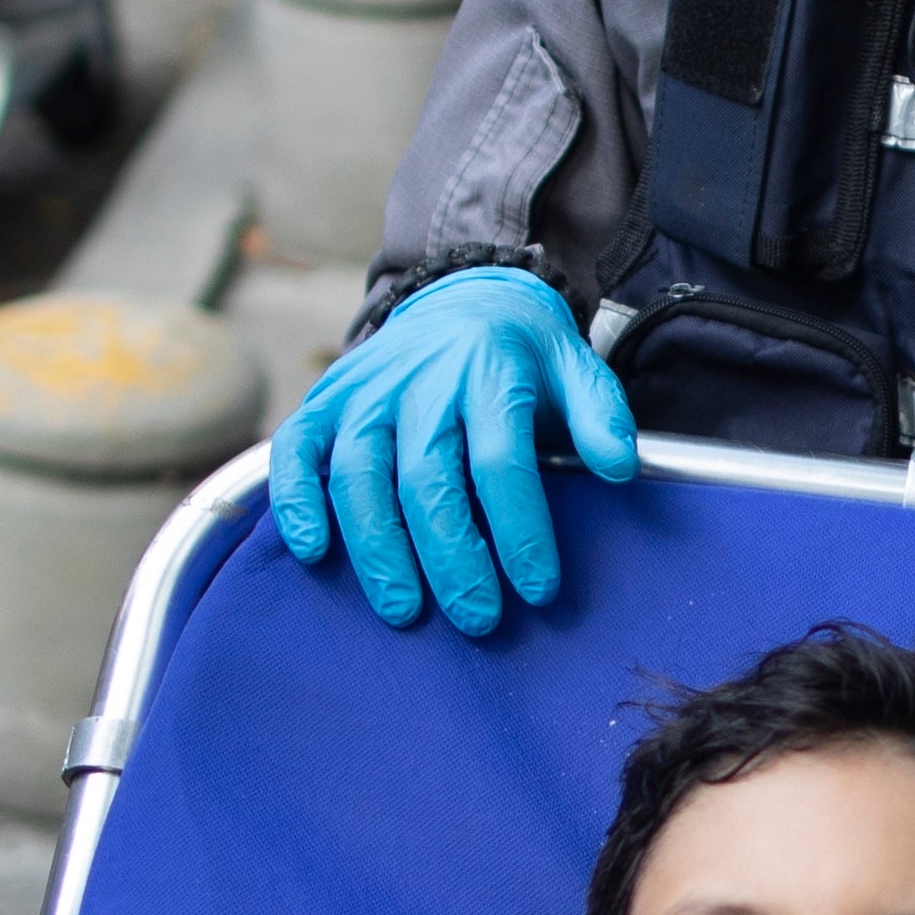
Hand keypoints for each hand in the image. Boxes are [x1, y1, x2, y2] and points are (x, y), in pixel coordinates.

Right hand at [272, 267, 639, 637]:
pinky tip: (313, 551)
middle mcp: (420, 381)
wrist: (461, 296)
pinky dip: (296, 499)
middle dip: (452, 557)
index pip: (501, 461)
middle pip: (427, 479)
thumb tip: (619, 468)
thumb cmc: (523, 355)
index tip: (538, 588)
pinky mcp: (325, 402)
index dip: (519, 529)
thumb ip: (601, 414)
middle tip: (476, 617)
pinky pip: (296, 451)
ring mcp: (365, 392)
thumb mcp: (576, 367)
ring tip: (404, 609)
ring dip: (378, 549)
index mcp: (489, 372)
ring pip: (358, 476)